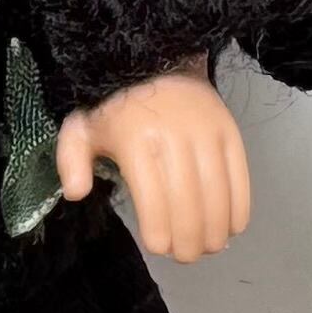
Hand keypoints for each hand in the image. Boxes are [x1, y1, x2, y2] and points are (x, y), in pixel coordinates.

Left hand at [59, 71, 250, 263]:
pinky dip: (239, 207)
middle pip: (188, 203)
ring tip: (208, 247)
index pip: (153, 199)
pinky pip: (239, 176)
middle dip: (189, 240)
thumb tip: (76, 193)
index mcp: (135, 140)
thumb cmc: (115, 102)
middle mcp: (174, 137)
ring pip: (217, 195)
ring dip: (215, 230)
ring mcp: (205, 133)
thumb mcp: (82, 125)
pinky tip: (232, 227)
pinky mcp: (229, 129)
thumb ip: (71, 159)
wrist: (155, 56)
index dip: (160, 232)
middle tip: (185, 256)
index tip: (158, 248)